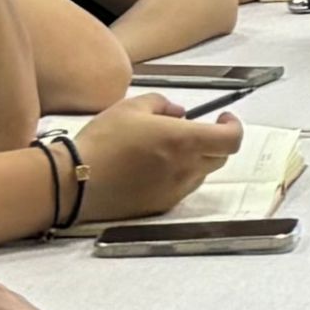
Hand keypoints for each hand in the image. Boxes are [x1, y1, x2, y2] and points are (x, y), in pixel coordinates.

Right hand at [69, 106, 240, 225]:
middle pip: (220, 157)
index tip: (223, 117)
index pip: (231, 139)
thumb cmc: (103, 140)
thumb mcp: (131, 107)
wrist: (75, 181)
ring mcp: (175, 190)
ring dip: (195, 159)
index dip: (234, 127)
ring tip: (165, 149)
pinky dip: (178, 175)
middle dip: (213, 141)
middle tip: (192, 130)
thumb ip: (162, 104)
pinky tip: (152, 168)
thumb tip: (180, 113)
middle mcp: (186, 169)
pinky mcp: (161, 205)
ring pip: (200, 173)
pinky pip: (182, 188)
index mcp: (184, 141)